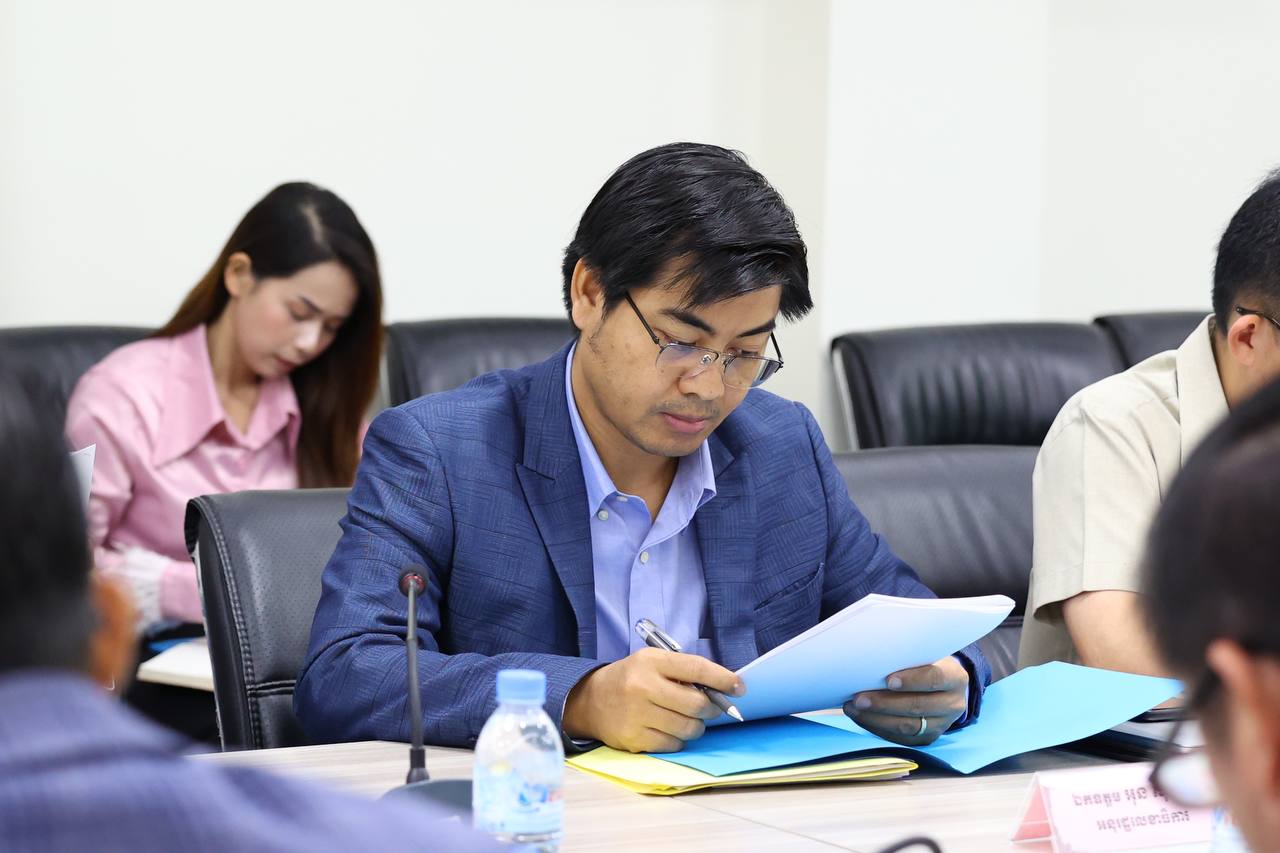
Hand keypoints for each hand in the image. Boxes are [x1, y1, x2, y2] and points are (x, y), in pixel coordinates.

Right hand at [563, 647, 744, 752]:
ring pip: (688, 728)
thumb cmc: (631, 678)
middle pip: (696, 704)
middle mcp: (643, 687)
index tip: (739, 687)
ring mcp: (637, 715)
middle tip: (713, 708)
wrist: (591, 701)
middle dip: (712, 708)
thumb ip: (682, 671)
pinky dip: (679, 739)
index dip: (722, 679)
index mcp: (650, 662)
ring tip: (689, 719)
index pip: (696, 668)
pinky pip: (673, 744)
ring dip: (696, 726)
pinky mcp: (634, 739)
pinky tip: (670, 729)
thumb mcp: (652, 662)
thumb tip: (721, 688)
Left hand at [843, 656, 968, 745]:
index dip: (912, 680)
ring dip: (876, 718)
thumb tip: (872, 658)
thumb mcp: (925, 655)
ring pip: (908, 726)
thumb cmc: (925, 664)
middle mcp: (953, 704)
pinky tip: (861, 718)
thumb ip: (907, 656)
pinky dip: (878, 728)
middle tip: (859, 698)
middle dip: (885, 703)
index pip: (935, 678)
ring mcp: (942, 725)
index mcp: (955, 678)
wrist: (942, 685)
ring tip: (854, 708)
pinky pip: (901, 738)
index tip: (888, 680)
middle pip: (918, 706)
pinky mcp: (928, 738)